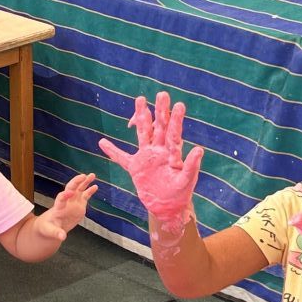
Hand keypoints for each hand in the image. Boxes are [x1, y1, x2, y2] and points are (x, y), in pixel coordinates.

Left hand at [36, 173, 96, 242]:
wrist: (51, 226)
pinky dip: (90, 191)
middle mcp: (66, 202)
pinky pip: (85, 196)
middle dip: (76, 182)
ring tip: (92, 175)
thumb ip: (56, 233)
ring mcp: (73, 202)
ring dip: (85, 182)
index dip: (64, 195)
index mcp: (58, 207)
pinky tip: (95, 186)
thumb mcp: (49, 231)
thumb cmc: (47, 227)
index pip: (61, 199)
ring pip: (79, 189)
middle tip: (83, 176)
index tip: (69, 192)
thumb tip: (62, 237)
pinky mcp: (79, 205)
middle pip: (71, 189)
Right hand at [98, 93, 203, 230]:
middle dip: (160, 110)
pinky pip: (122, 158)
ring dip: (141, 117)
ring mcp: (147, 157)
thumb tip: (199, 149)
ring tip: (140, 100)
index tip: (178, 104)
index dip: (176, 119)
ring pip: (143, 133)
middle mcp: (160, 151)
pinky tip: (102, 143)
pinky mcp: (136, 168)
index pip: (173, 133)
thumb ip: (191, 165)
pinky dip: (112, 152)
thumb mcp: (186, 181)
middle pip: (159, 127)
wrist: (168, 207)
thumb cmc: (180, 194)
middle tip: (162, 94)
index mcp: (172, 154)